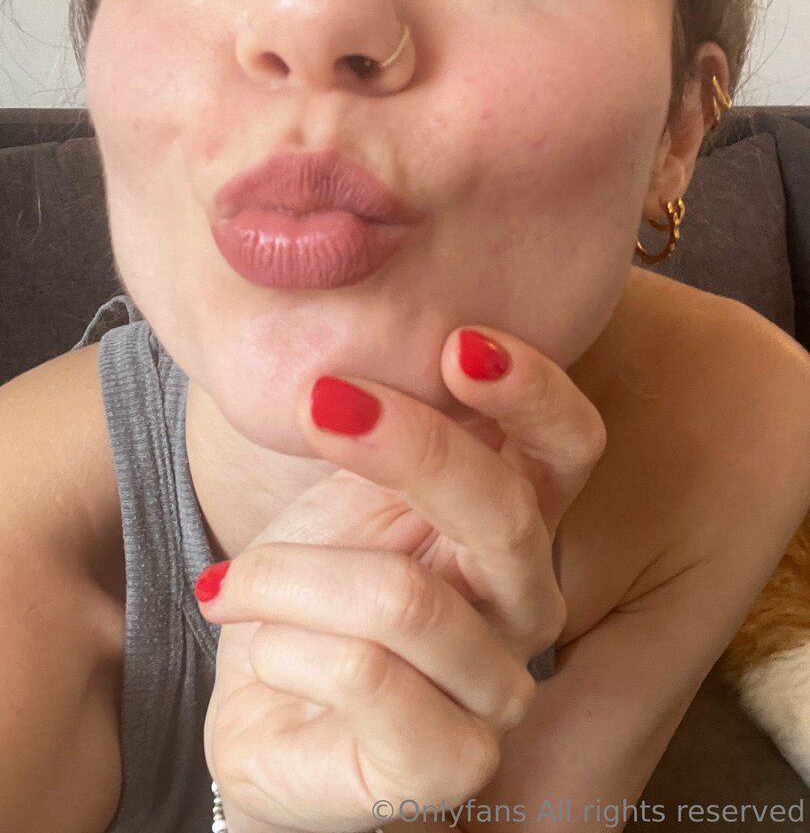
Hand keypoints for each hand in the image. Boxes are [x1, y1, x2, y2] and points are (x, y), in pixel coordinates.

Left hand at [197, 327, 606, 832]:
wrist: (265, 706)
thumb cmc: (313, 591)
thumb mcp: (346, 495)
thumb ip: (393, 440)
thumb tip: (401, 350)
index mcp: (513, 524)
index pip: (569, 451)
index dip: (534, 393)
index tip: (459, 342)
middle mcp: (526, 605)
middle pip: (505, 514)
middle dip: (409, 448)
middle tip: (323, 403)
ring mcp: (496, 691)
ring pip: (403, 598)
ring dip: (288, 577)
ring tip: (239, 583)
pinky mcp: (446, 763)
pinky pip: (363, 673)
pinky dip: (283, 641)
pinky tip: (257, 640)